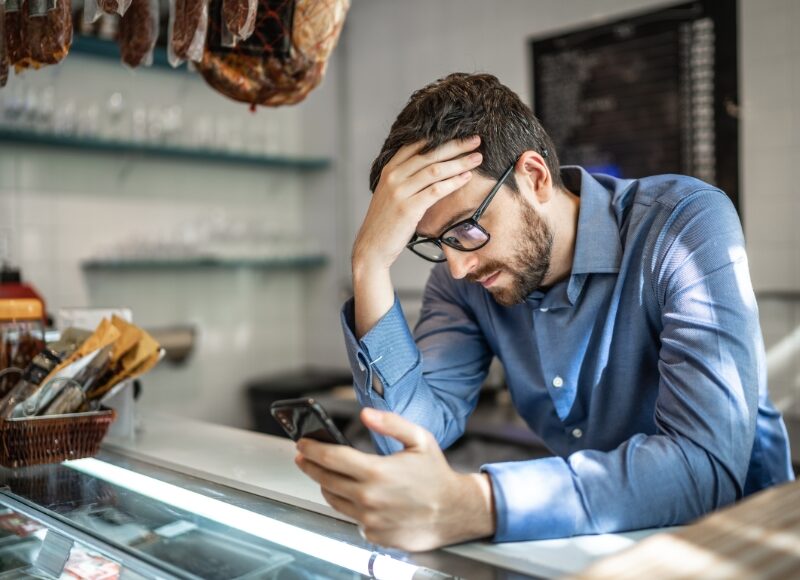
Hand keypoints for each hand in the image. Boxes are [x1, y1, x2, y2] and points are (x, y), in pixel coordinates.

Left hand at [295, 408, 495, 550]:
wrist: (455, 512)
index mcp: (377, 472)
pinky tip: (354, 494)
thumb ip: (390, 423)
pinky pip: (351, 517)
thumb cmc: (436, 475)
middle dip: (310, 465)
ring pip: (334, 499)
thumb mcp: (419, 439)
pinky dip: (348, 504)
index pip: (332, 458)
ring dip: (325, 485)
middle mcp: (369, 498)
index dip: (313, 448)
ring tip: (325, 473)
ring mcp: (369, 519)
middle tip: (303, 456)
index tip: (302, 443)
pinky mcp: (373, 534)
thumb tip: (365, 414)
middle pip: (325, 479)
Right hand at [352, 136, 482, 271]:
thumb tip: (431, 166)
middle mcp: (393, 177)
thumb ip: (405, 178)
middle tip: (476, 140)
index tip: (460, 133)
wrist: (372, 247)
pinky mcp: (408, 208)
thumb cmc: (386, 222)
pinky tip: (466, 178)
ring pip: (435, 170)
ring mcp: (399, 192)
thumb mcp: (390, 193)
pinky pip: (436, 190)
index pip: (416, 145)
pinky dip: (454, 182)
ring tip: (477, 158)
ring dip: (459, 162)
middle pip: (429, 154)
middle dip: (455, 145)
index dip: (440, 137)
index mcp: (389, 169)